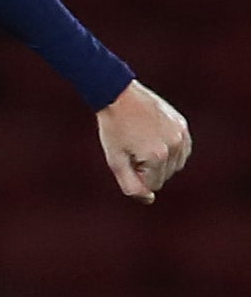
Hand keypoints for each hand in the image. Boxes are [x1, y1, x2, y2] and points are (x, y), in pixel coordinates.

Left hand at [97, 79, 191, 201]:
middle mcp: (174, 146)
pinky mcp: (183, 125)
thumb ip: (131, 185)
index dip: (136, 175)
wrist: (119, 96)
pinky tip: (155, 140)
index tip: (126, 157)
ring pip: (175, 164)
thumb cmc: (113, 129)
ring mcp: (181, 134)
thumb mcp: (116, 161)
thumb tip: (149, 200)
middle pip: (166, 176)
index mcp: (157, 156)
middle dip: (149, 169)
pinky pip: (182, 150)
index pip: (154, 185)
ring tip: (142, 143)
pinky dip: (171, 151)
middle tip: (132, 148)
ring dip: (161, 162)